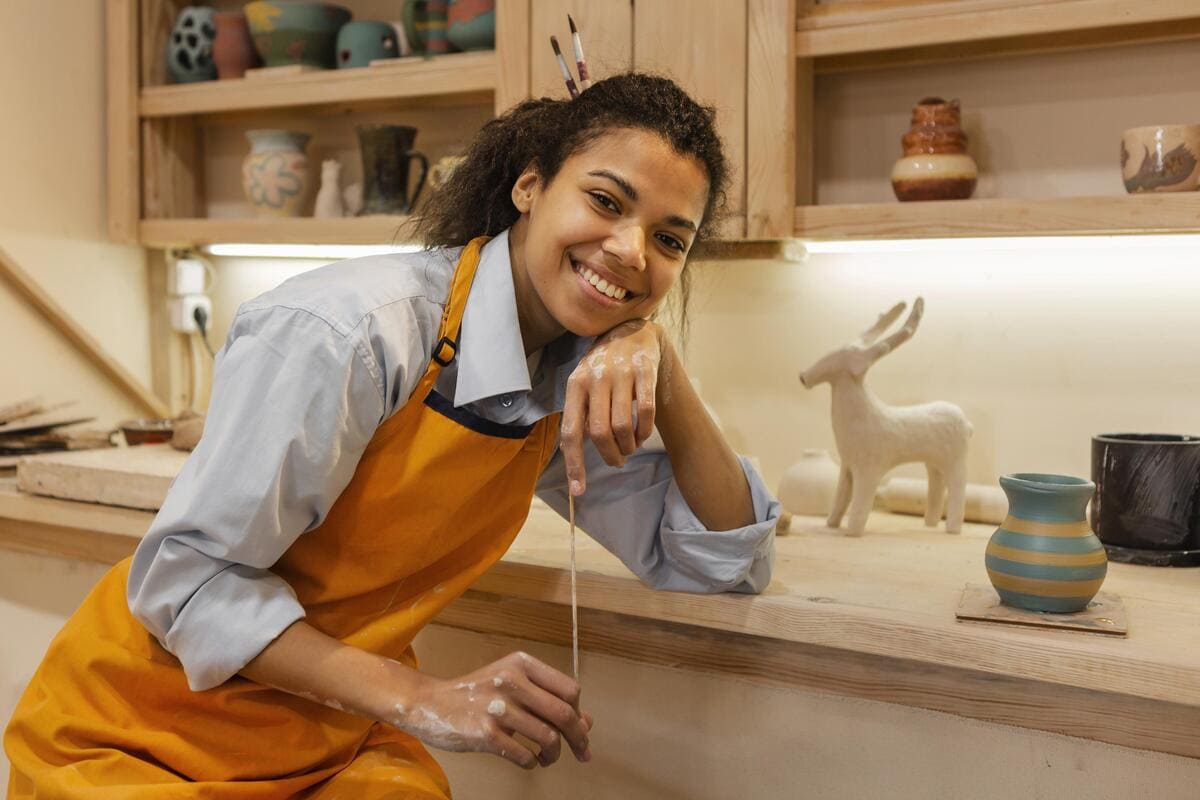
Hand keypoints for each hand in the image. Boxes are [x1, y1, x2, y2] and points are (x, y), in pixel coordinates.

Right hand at [386, 651, 592, 769]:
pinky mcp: (485, 734)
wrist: (430, 703)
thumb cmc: (477, 695)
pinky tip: (529, 761)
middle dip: (578, 738)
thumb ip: (548, 699)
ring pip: (548, 737)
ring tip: (548, 758)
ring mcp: (498, 707)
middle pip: (564, 714)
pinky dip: (532, 763)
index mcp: (522, 664)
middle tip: (581, 753)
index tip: (580, 729)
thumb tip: (587, 722)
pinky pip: (524, 756)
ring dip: (554, 754)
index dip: (579, 713)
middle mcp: (512, 681)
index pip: (570, 690)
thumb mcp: (513, 685)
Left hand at [561, 319, 663, 495]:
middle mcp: (596, 377)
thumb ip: (579, 416)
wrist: (631, 331)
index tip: (579, 491)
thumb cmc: (603, 369)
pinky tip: (643, 434)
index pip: (571, 431)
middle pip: (600, 433)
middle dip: (610, 456)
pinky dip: (645, 431)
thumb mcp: (583, 386)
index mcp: (575, 384)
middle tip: (617, 461)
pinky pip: (646, 411)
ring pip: (623, 426)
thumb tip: (571, 456)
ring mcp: (621, 372)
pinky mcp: (645, 369)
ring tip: (630, 447)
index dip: (574, 464)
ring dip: (629, 446)